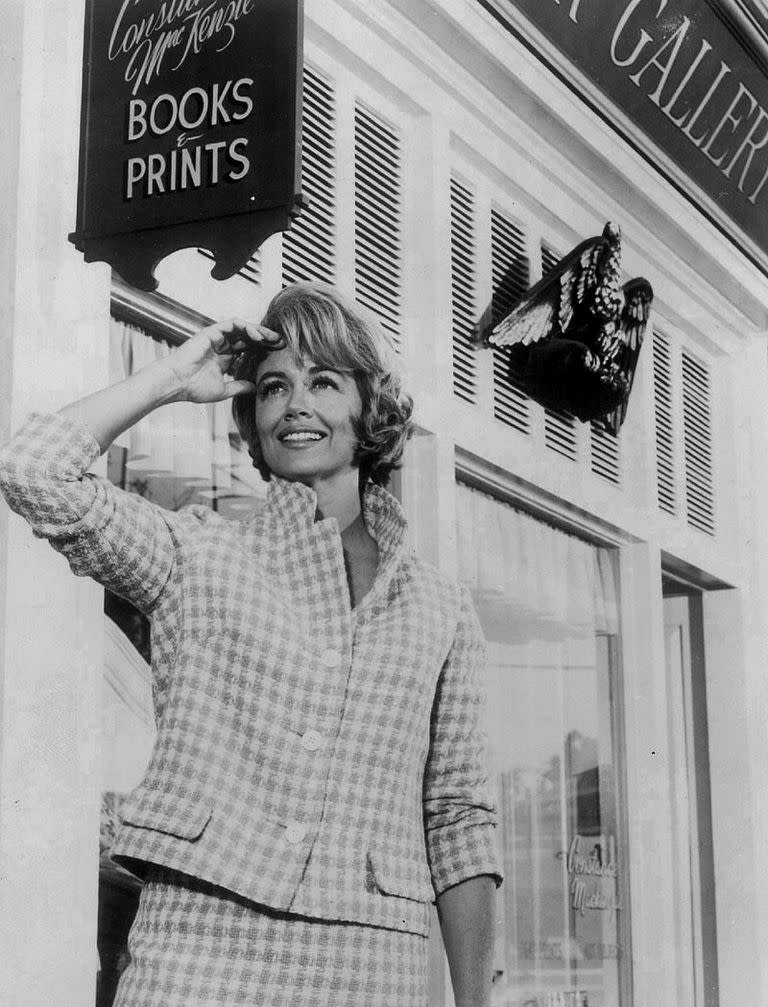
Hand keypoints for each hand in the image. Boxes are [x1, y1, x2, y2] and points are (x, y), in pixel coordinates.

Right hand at [162, 319, 282, 402]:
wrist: (176, 384)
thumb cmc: (194, 388)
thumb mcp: (223, 390)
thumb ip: (240, 387)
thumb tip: (255, 388)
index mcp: (226, 358)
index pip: (249, 349)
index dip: (264, 349)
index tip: (279, 353)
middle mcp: (222, 346)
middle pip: (249, 337)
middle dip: (266, 338)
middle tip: (281, 342)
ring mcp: (217, 338)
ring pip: (243, 328)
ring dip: (258, 331)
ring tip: (271, 338)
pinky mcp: (211, 332)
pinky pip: (232, 324)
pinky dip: (246, 327)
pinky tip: (256, 336)